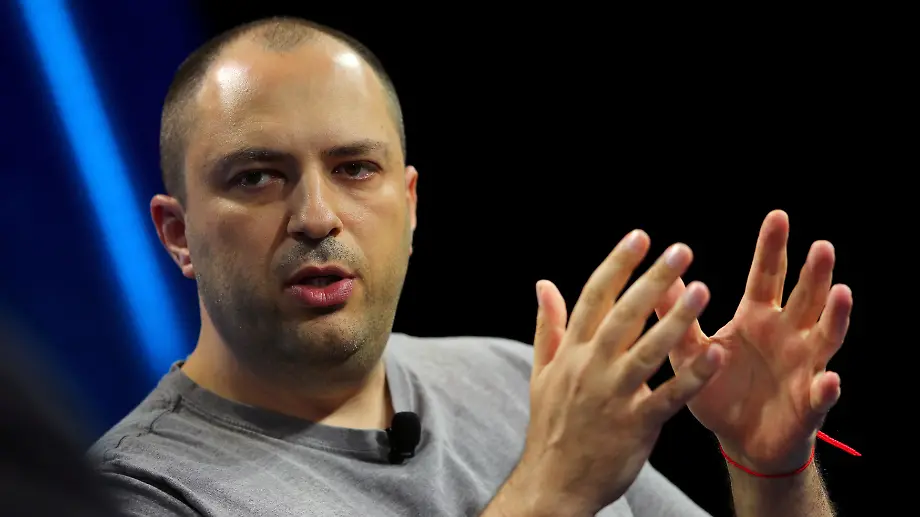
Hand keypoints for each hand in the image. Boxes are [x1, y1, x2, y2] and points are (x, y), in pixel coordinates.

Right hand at [511, 231, 724, 514]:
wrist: (554, 482)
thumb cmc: (552, 425)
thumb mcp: (541, 372)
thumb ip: (548, 325)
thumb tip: (543, 284)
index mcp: (571, 351)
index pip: (594, 298)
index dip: (617, 264)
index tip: (639, 237)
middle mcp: (591, 367)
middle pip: (624, 315)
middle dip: (652, 280)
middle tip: (681, 250)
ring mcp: (613, 396)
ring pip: (648, 351)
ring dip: (676, 319)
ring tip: (703, 290)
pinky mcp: (635, 424)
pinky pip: (669, 396)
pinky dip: (692, 376)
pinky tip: (715, 353)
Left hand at [655, 210, 851, 473]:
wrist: (739, 440)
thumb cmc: (719, 391)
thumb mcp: (691, 351)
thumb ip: (678, 318)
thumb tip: (661, 277)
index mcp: (757, 318)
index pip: (766, 276)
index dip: (772, 248)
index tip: (777, 216)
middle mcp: (787, 335)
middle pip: (804, 297)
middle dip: (814, 273)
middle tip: (821, 245)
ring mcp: (804, 367)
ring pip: (825, 336)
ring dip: (834, 316)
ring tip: (842, 293)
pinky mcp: (808, 404)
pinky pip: (820, 396)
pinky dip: (825, 389)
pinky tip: (829, 380)